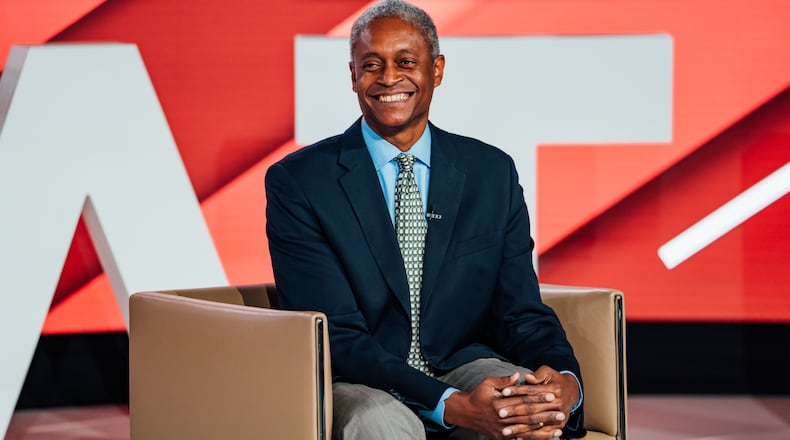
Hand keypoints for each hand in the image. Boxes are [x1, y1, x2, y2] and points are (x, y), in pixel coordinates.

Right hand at [443, 371, 567, 438]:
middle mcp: (503, 418)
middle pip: (529, 417)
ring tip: (559, 430)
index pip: (524, 400)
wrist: (464, 413)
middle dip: (547, 415)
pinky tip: (545, 438)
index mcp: (500, 403)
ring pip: (527, 431)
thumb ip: (504, 381)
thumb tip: (517, 375)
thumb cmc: (477, 395)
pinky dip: (533, 439)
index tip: (552, 395)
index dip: (539, 397)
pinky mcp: (502, 437)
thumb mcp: (487, 383)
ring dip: (544, 431)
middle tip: (562, 414)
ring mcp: (503, 430)